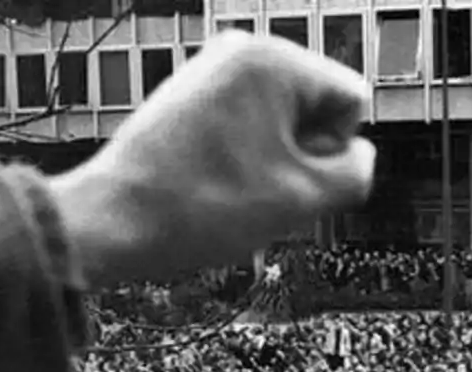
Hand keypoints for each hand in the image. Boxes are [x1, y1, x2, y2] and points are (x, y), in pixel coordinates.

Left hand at [54, 32, 374, 286]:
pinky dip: (247, 157)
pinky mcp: (192, 94)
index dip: (333, 152)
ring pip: (284, 121)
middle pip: (317, 107)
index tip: (288, 177)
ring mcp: (212, 69)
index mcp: (273, 59)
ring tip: (234, 187)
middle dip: (304, 153)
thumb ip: (356, 172)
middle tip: (260, 188)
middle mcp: (241, 49)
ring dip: (277, 161)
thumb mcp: (305, 200)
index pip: (351, 103)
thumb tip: (357, 153)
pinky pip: (250, 124)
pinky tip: (216, 183)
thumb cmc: (203, 208)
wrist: (115, 222)